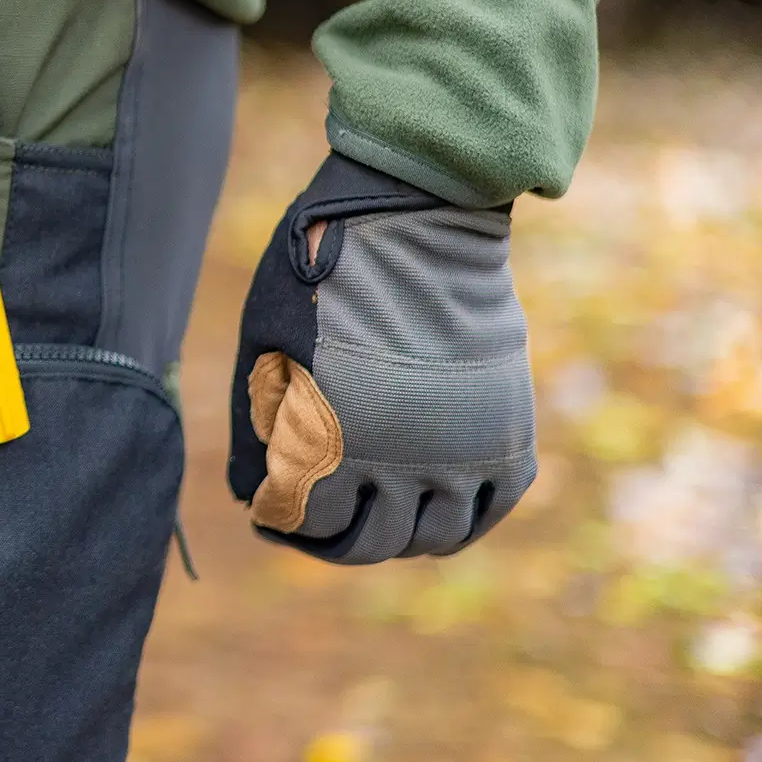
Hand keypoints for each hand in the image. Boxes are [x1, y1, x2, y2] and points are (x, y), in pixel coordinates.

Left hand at [227, 152, 535, 562]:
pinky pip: (492, 506)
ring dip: (399, 535)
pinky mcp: (508, 431)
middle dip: (333, 540)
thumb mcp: (264, 345)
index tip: (271, 511)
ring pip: (434, 538)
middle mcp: (400, 462)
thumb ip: (257, 427)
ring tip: (375, 511)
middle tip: (319, 521)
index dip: (282, 522)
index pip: (305, 523)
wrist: (415, 218)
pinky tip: (431, 502)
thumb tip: (253, 496)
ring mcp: (463, 451)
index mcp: (329, 442)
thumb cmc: (320, 273)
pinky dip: (462, 517)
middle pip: (369, 543)